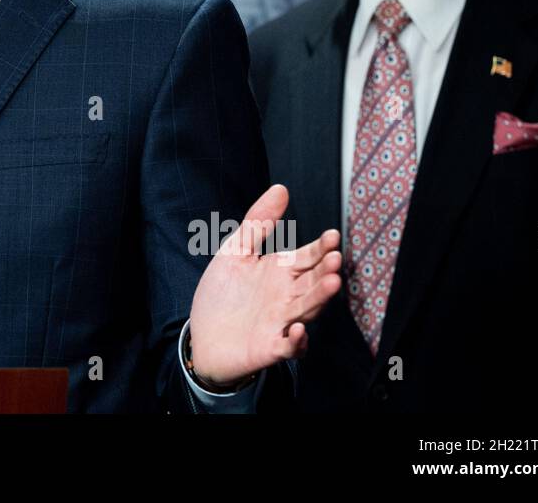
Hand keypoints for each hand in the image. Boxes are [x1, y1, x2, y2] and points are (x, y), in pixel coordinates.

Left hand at [188, 184, 340, 387]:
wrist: (203, 336)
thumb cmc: (223, 295)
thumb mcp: (235, 251)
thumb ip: (258, 222)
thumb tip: (280, 189)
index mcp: (279, 272)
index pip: (306, 257)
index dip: (320, 248)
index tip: (333, 236)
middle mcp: (285, 297)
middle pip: (312, 283)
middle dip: (325, 271)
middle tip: (335, 258)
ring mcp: (280, 323)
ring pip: (306, 310)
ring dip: (319, 299)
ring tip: (332, 284)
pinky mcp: (269, 348)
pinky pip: (288, 346)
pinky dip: (296, 341)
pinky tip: (298, 329)